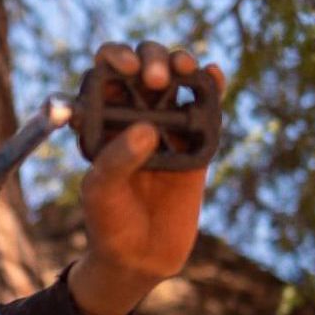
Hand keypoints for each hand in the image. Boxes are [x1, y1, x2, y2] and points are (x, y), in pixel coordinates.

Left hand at [69, 41, 225, 314]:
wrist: (139, 256)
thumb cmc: (108, 221)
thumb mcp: (101, 191)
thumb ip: (118, 160)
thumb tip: (148, 128)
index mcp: (100, 119)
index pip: (105, 72)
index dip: (115, 58)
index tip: (126, 68)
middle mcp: (132, 114)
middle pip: (143, 66)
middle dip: (151, 58)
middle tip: (155, 79)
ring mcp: (165, 126)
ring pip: (176, 79)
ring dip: (181, 62)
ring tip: (186, 68)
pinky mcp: (195, 143)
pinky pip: (205, 107)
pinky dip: (212, 86)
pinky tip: (215, 75)